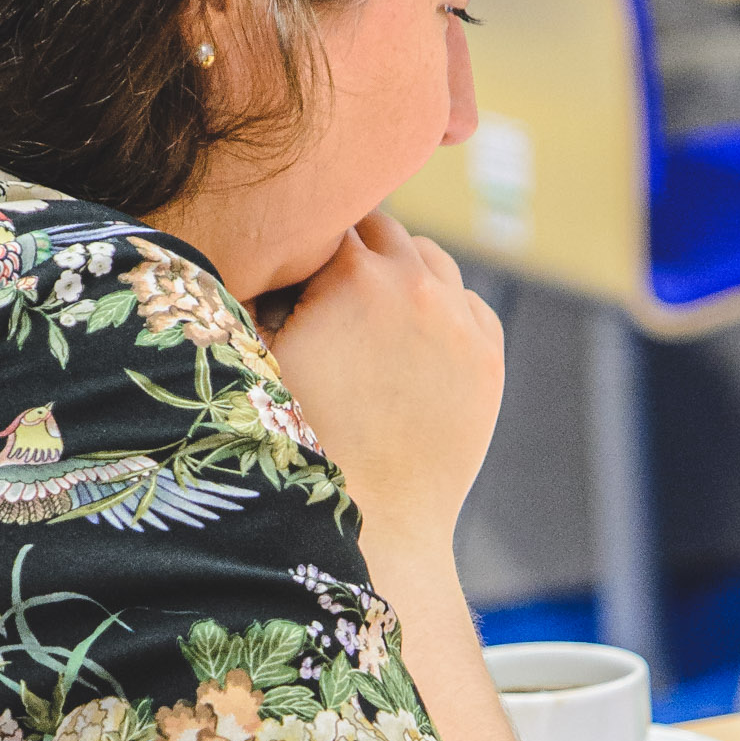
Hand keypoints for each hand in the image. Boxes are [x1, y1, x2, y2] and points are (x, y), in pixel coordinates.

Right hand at [268, 212, 503, 553]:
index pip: (326, 219)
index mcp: (354, 275)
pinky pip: (469, 305)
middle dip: (352, 248)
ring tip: (372, 308)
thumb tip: (251, 254)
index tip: (292, 259)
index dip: (303, 237)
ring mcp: (460, 320)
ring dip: (401, 271)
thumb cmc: (300, 444)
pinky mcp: (488, 358)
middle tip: (327, 279)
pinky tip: (415, 337)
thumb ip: (258, 293)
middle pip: (382, 230)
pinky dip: (444, 309)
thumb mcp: (260, 358)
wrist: (374, 522)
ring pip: (431, 260)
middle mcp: (416, 284)